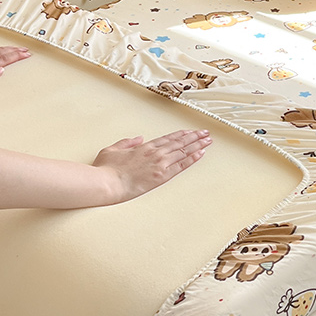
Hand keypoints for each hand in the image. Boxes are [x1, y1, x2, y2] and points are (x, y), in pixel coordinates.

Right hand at [92, 129, 211, 203]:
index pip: (167, 138)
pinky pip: (181, 165)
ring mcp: (160, 164)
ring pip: (183, 151)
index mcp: (144, 147)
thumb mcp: (112, 149)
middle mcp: (155, 153)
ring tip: (208, 141)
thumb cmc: (106, 169)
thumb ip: (127, 142)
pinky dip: (192, 158)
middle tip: (205, 133)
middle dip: (194, 137)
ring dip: (197, 145)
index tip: (189, 132)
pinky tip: (200, 153)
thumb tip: (138, 138)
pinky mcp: (162, 176)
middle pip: (179, 143)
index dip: (180, 134)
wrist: (106, 183)